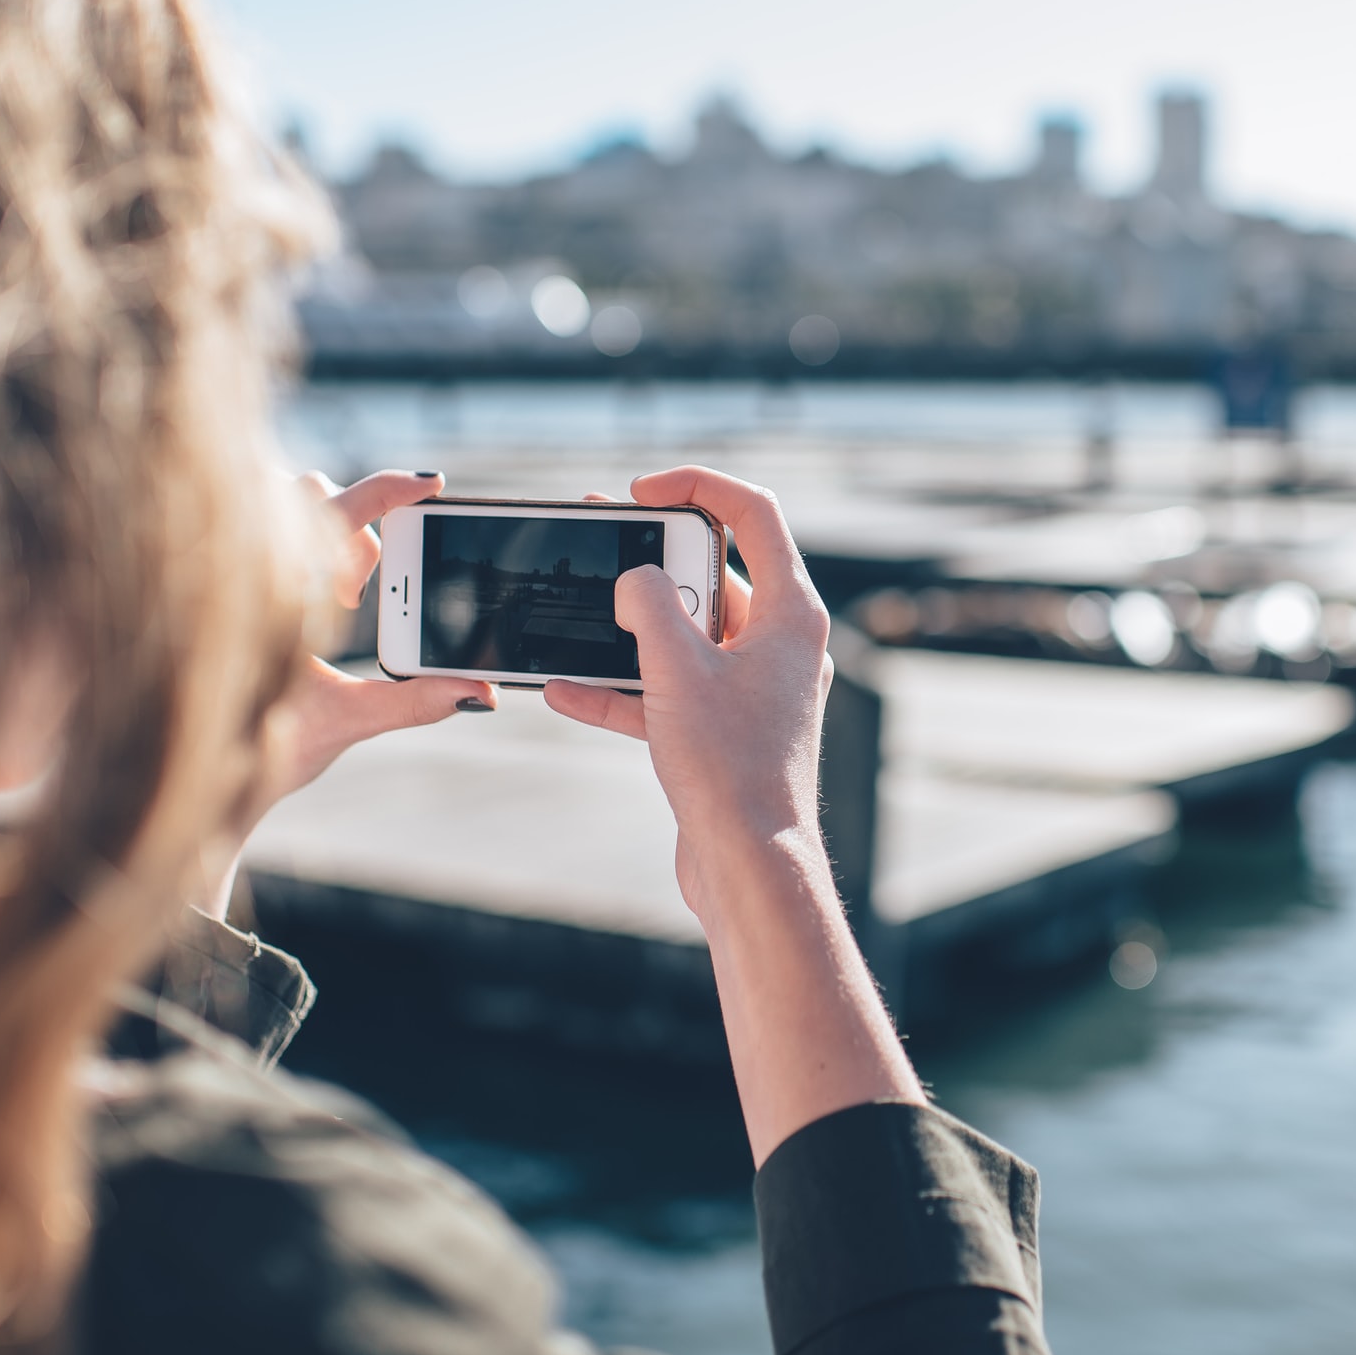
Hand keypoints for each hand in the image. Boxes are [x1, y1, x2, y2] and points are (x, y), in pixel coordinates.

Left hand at [216, 471, 492, 915]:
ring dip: (319, 536)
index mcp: (265, 593)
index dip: (389, 490)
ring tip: (330, 602)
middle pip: (310, 494)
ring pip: (278, 501)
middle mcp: (232, 566)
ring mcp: (214, 567)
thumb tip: (476, 690)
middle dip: (352, 531)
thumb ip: (413, 700)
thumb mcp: (343, 720)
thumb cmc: (250, 755)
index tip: (430, 482)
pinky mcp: (204, 577)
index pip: (336, 513)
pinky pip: (251, 525)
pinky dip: (290, 549)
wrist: (181, 783)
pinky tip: (297, 606)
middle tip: (358, 594)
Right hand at [542, 468, 830, 916]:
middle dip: (650, 557)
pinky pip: (670, 691)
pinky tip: (564, 688)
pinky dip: (623, 686)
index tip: (640, 490)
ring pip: (686, 635)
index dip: (697, 486)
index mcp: (791, 614)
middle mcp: (781, 644)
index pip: (753, 514)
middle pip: (715, 573)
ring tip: (573, 604)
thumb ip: (651, 603)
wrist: (749, 868)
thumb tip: (634, 579)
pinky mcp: (726, 731)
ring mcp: (754, 690)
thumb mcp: (677, 669)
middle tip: (599, 536)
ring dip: (629, 625)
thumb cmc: (730, 768)